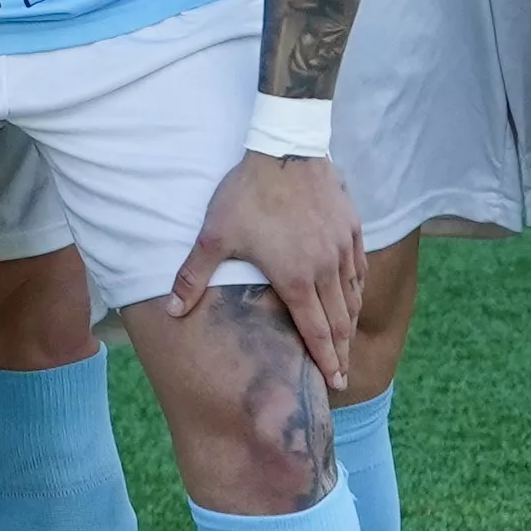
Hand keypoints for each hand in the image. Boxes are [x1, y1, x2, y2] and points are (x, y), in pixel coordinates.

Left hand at [159, 146, 365, 381]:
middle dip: (340, 351)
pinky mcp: (352, 227)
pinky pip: (359, 267)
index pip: (316, 331)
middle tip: (342, 376)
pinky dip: (357, 287)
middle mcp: (326, 269)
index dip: (326, 359)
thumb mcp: (214, 235)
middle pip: (340, 321)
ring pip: (353, 295)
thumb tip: (171, 310)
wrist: (284, 148)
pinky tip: (354, 294)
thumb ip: (194, 276)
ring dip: (350, 322)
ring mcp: (342, 248)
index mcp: (296, 279)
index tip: (334, 382)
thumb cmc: (247, 193)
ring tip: (346, 341)